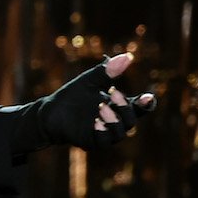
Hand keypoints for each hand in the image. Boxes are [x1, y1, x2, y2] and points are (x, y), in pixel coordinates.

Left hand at [16, 53, 155, 152]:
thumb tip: (127, 56)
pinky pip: (103, 141)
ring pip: (120, 132)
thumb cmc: (73, 96)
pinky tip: (96, 121)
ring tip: (101, 105)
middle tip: (114, 91)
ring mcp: (104, 133)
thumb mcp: (90, 80)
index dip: (146, 103)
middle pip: (131, 119)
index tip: (147, 96)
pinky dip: (102, 131)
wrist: (50, 112)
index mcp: (118, 107)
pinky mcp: (91, 142)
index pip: (139, 107)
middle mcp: (115, 122)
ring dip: (114, 119)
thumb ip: (108, 71)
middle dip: (125, 106)